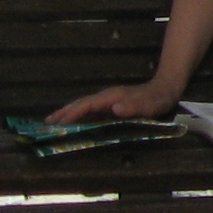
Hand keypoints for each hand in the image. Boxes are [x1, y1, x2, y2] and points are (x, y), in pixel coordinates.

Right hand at [49, 80, 181, 124]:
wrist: (166, 88)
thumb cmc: (157, 99)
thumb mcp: (149, 104)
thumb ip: (134, 107)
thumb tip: (115, 108)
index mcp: (111, 97)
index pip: (87, 105)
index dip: (72, 114)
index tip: (58, 123)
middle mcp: (106, 97)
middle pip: (80, 104)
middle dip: (63, 113)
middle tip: (45, 124)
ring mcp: (108, 101)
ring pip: (83, 107)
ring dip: (67, 114)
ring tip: (52, 123)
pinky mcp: (111, 105)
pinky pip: (90, 111)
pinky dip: (78, 116)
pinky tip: (73, 123)